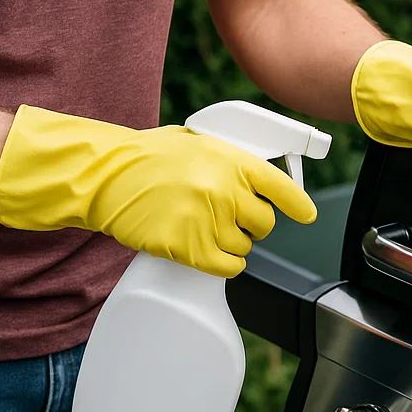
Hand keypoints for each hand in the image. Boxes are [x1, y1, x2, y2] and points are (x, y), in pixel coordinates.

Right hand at [0, 105, 315, 276]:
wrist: (105, 175)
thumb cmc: (148, 158)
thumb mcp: (198, 144)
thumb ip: (232, 162)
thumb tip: (261, 180)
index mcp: (232, 162)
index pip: (281, 188)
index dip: (298, 204)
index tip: (306, 214)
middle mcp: (225, 191)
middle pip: (265, 224)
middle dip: (251, 224)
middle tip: (226, 216)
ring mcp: (208, 220)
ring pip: (245, 247)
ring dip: (231, 242)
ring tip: (202, 225)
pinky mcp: (190, 247)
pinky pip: (228, 267)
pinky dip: (224, 263)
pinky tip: (208, 250)